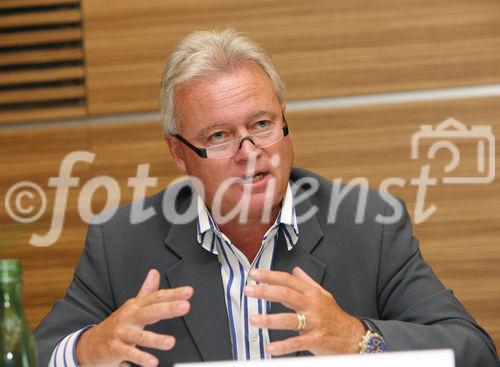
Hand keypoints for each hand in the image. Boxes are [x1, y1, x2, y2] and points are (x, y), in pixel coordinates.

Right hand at [76, 269, 192, 366]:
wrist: (89, 344)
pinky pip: (129, 353)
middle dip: (168, 308)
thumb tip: (155, 272)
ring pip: (140, 336)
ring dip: (155, 339)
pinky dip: (140, 358)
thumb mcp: (132, 306)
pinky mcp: (115, 349)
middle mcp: (129, 317)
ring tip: (170, 342)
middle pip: (150, 311)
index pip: (157, 297)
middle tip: (185, 306)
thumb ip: (146, 291)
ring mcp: (121, 333)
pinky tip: (152, 362)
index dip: (173, 294)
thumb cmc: (117, 324)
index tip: (189, 291)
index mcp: (136, 306)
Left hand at [244, 267, 365, 355]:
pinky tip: (270, 347)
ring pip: (289, 319)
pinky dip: (283, 346)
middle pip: (286, 295)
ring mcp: (314, 322)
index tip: (255, 274)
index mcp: (311, 293)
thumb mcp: (323, 294)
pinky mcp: (316, 339)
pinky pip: (297, 342)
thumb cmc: (335, 316)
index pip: (288, 280)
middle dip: (265, 292)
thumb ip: (307, 282)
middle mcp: (311, 305)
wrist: (354, 336)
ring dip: (269, 319)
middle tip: (249, 290)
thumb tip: (295, 270)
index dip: (270, 276)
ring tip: (253, 319)